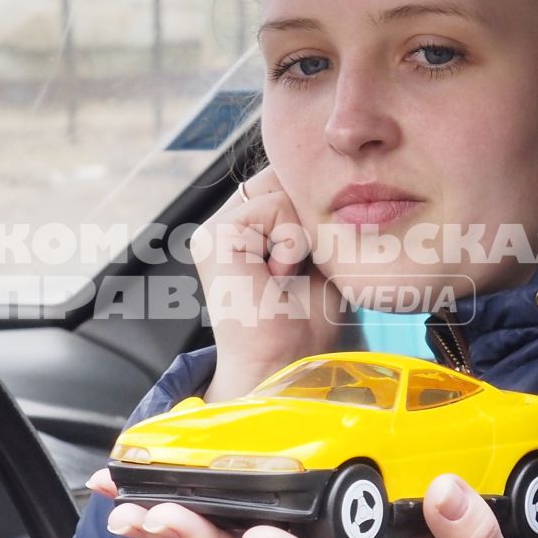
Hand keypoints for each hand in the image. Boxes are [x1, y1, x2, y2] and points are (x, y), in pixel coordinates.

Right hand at [195, 165, 345, 401]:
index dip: (313, 214)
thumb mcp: (319, 256)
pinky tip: (273, 278)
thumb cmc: (305, 324)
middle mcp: (224, 224)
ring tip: (282, 280)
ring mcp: (214, 228)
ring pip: (284, 194)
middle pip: (286, 181)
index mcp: (243, 230)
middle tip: (292, 276)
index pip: (288, 185)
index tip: (305, 265)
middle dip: (307, 225)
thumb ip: (312, 215)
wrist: (285, 365)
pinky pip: (275, 208)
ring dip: (300, 241)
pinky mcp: (215, 234)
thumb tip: (322, 173)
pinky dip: (289, 245)